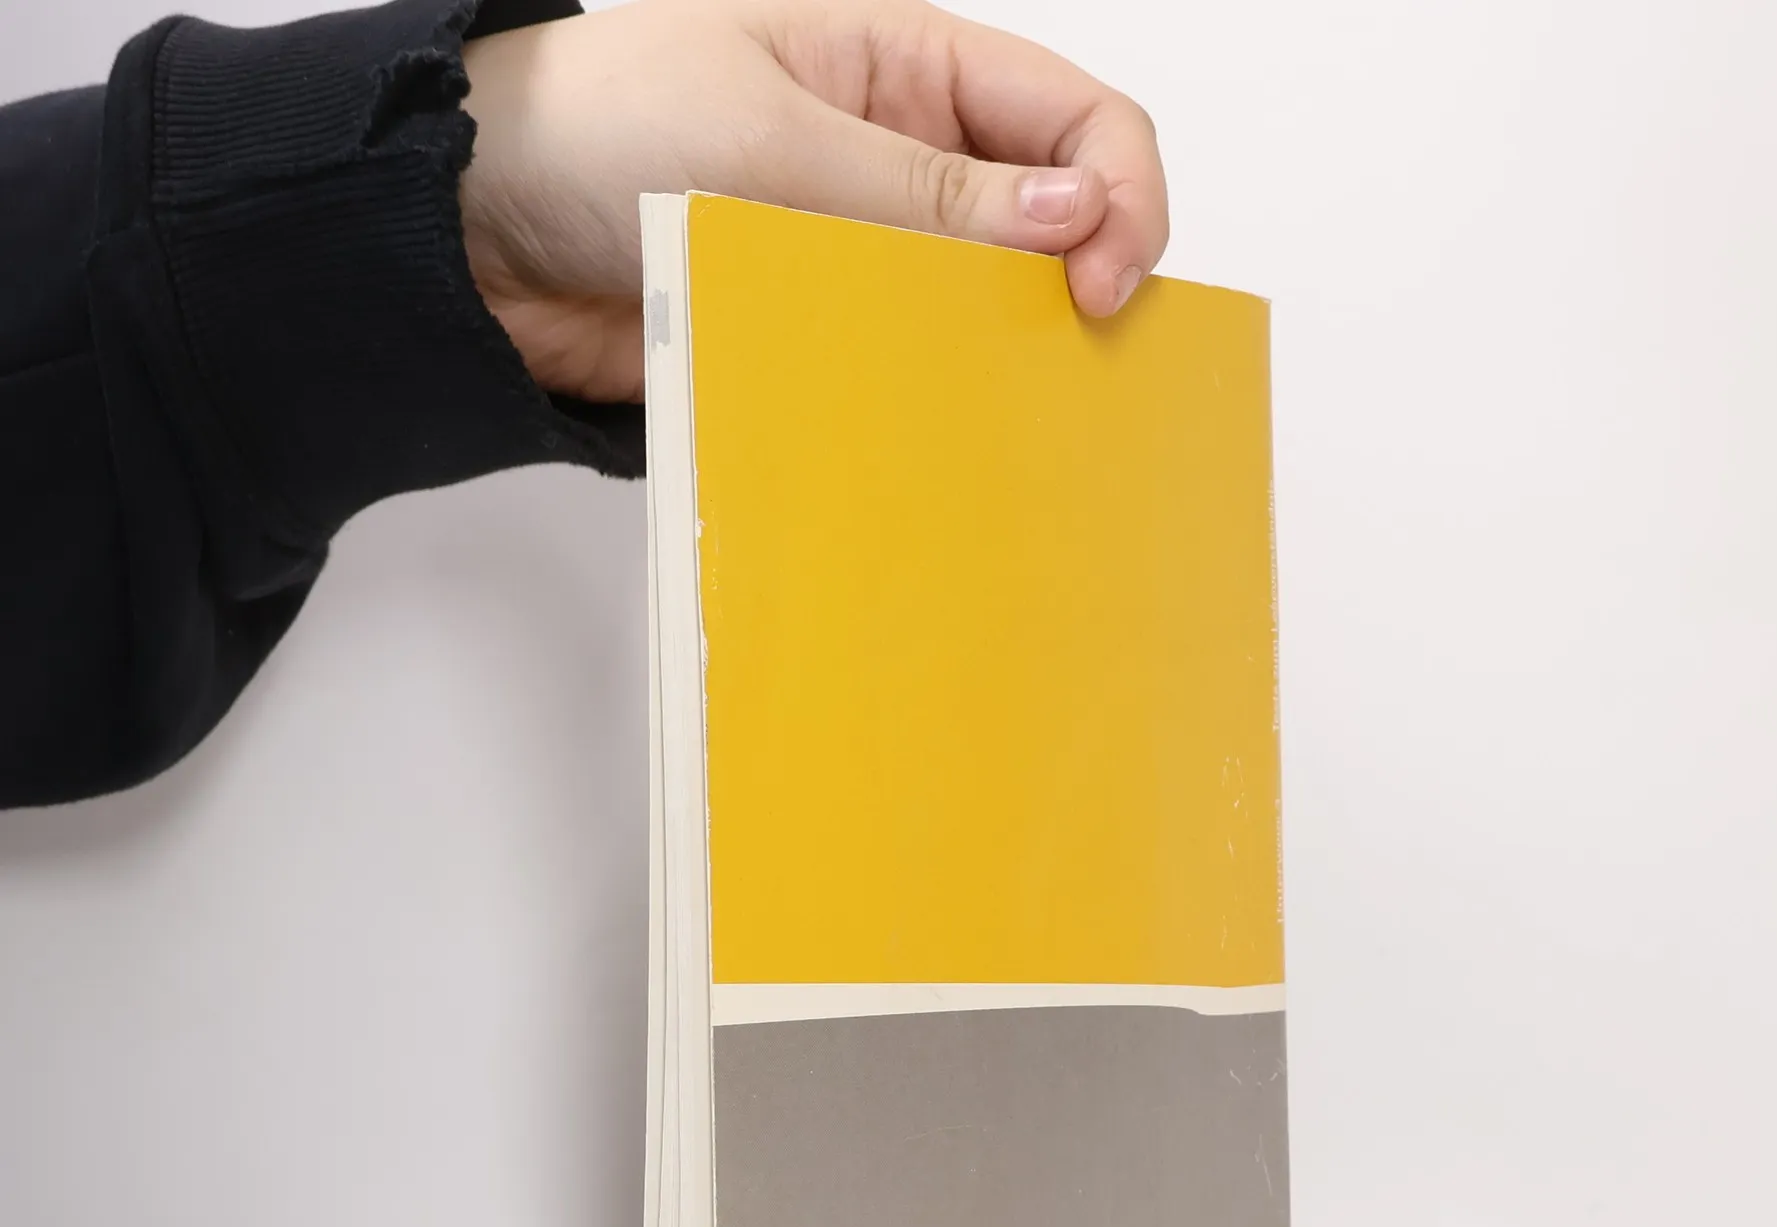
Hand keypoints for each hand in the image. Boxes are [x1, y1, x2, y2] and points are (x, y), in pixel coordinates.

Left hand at [459, 0, 1167, 403]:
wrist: (474, 235)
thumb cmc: (594, 128)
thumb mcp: (768, 137)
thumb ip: (921, 192)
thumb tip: (1070, 217)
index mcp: (904, 66)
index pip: (1071, 118)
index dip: (1118, 192)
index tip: (1103, 279)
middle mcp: (901, 158)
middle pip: (1049, 217)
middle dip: (1082, 279)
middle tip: (1074, 352)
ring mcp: (862, 251)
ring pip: (984, 306)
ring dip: (1005, 350)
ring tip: (1009, 398)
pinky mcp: (819, 331)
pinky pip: (907, 368)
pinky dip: (932, 398)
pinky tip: (935, 425)